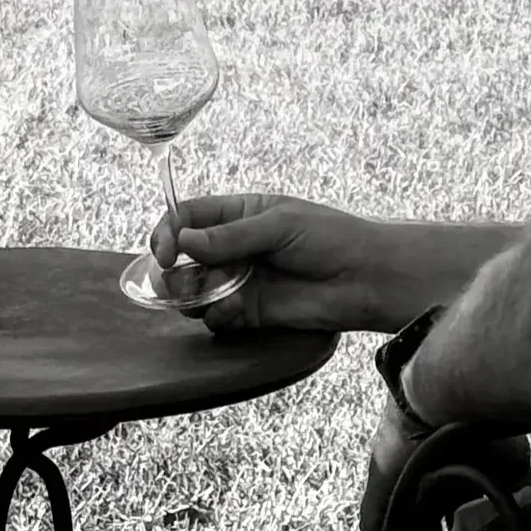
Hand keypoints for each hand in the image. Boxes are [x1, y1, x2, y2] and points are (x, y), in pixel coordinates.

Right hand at [151, 192, 387, 333]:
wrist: (367, 279)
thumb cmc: (330, 238)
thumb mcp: (279, 225)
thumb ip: (229, 236)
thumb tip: (183, 241)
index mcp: (239, 214)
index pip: (188, 217)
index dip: (168, 232)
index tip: (164, 252)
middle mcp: (234, 247)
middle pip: (183, 256)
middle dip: (172, 269)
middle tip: (172, 280)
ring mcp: (241, 280)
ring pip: (194, 289)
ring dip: (190, 293)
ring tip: (201, 296)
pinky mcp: (250, 313)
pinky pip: (216, 316)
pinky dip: (216, 315)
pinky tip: (233, 311)